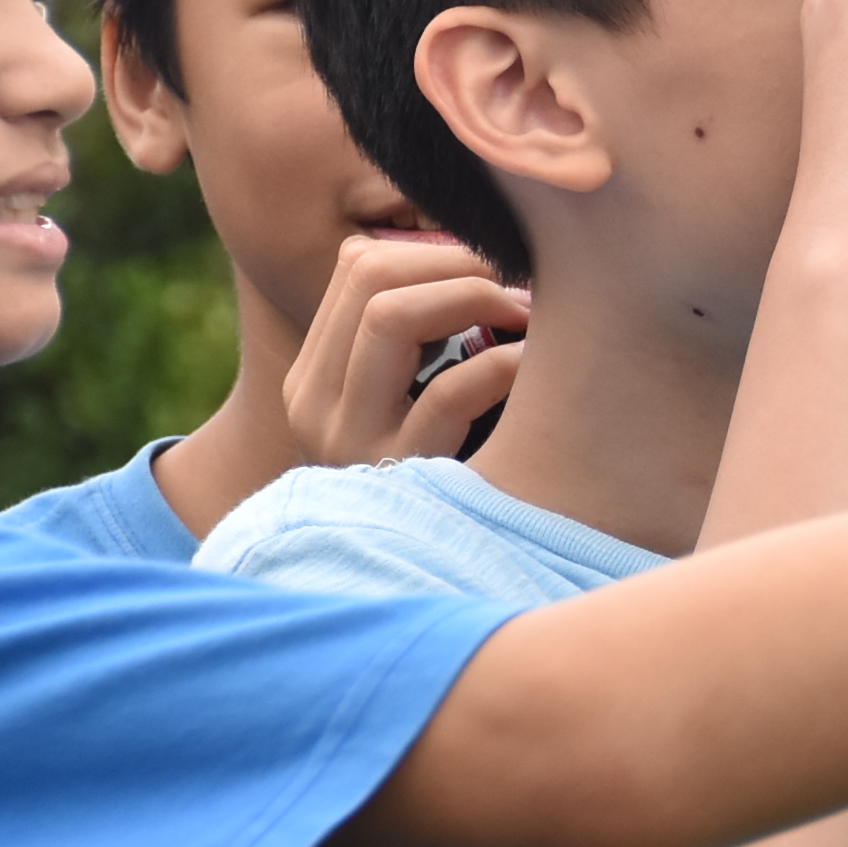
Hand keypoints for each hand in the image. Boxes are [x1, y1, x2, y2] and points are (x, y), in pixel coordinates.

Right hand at [279, 232, 530, 464]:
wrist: (423, 596)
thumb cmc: (440, 475)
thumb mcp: (403, 408)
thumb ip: (418, 343)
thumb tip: (481, 258)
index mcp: (314, 374)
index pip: (357, 265)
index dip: (435, 251)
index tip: (495, 267)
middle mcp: (315, 401)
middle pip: (370, 278)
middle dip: (458, 265)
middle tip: (521, 281)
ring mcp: (349, 439)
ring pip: (391, 318)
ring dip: (474, 298)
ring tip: (526, 314)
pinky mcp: (399, 475)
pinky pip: (449, 394)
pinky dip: (501, 365)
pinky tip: (533, 364)